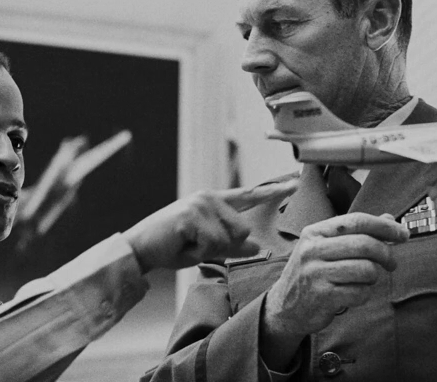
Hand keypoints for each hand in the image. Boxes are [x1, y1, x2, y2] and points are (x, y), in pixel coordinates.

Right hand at [121, 180, 297, 271]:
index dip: (273, 191)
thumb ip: (232, 246)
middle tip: (195, 245)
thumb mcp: (206, 248)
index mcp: (214, 202)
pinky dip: (197, 252)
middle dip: (221, 246)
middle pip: (241, 230)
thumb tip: (256, 246)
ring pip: (227, 238)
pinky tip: (182, 245)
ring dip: (208, 250)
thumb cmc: (172, 247)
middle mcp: (210, 198)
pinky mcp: (191, 215)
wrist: (141, 248)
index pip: (249, 196)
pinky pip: (211, 243)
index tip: (295, 184)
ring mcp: (200, 204)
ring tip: (187, 244)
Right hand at [264, 213, 407, 338]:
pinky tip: (354, 294)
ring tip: (366, 280)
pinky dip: (364, 294)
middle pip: (364, 244)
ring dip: (374, 277)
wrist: (285, 306)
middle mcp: (312, 250)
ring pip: (365, 270)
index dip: (384, 226)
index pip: (356, 221)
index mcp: (315, 232)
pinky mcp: (322, 296)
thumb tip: (389, 218)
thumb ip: (356, 232)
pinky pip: (359, 293)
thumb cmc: (312, 273)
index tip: (403, 234)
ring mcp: (315, 273)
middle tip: (391, 263)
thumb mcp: (326, 247)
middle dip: (386, 254)